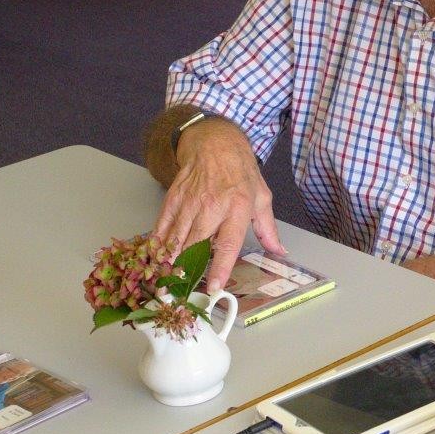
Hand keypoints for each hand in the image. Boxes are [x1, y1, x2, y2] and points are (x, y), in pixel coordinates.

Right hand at [152, 118, 283, 291]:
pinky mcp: (173, 199)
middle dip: (189, 269)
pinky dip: (158, 243)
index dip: (221, 268)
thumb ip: (268, 228)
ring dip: (170, 262)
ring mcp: (190, 203)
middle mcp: (212, 207)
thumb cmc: (240, 172)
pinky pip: (163, 225)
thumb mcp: (261, 197)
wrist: (215, 143)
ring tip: (166, 281)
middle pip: (196, 244)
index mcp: (237, 208)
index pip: (228, 244)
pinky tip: (155, 258)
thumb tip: (279, 251)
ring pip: (176, 238)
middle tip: (184, 290)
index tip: (214, 287)